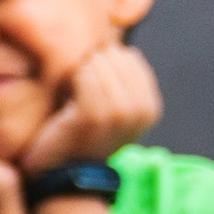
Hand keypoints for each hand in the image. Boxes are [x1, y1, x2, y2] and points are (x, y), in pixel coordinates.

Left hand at [18, 42, 162, 176]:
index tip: (96, 95)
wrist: (62, 176)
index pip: (130, 57)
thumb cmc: (83, 137)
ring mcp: (119, 113)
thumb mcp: (114, 108)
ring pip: (98, 63)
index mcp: (150, 108)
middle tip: (82, 100)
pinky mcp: (94, 115)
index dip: (106, 68)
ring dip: (80, 78)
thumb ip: (123, 78)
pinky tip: (69, 105)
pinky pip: (83, 75)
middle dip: (93, 69)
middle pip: (114, 56)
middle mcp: (140, 111)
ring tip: (75, 104)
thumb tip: (116, 38)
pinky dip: (71, 85)